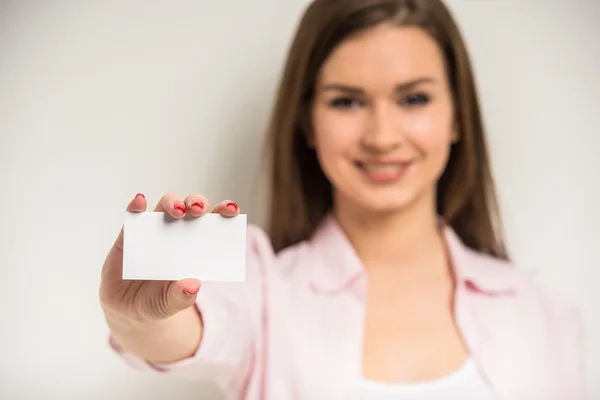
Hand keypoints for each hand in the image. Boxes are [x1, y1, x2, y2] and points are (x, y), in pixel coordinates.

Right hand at [99, 192, 239, 325]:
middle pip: (190, 207)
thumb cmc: (158, 302)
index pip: (214, 222)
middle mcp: (178, 232)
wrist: (129, 310)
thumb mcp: (171, 304)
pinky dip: (136, 206)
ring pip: (165, 205)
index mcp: (197, 245)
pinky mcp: (129, 235)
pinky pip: (133, 215)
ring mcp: (153, 230)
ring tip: (177, 211)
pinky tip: (140, 202)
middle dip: (197, 203)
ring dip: (172, 202)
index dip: (224, 211)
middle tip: (198, 210)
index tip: (232, 210)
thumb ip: (181, 296)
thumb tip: (192, 285)